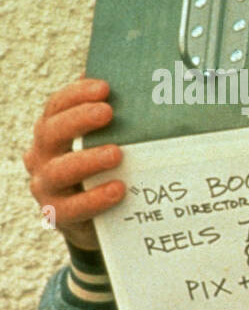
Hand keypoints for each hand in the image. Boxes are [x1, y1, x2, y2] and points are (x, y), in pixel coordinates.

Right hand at [24, 78, 123, 251]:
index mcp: (52, 132)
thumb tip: (146, 94)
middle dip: (78, 120)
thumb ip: (118, 122)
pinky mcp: (57, 215)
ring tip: (117, 154)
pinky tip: (118, 189)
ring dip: (87, 160)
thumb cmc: (107, 171)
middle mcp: (42, 156)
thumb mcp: (109, 143)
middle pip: (51, 133)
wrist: (100, 222)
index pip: (56, 107)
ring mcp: (46, 187)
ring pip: (57, 171)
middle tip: (107, 112)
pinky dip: (94, 198)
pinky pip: (71, 208)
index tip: (104, 87)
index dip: (76, 94)